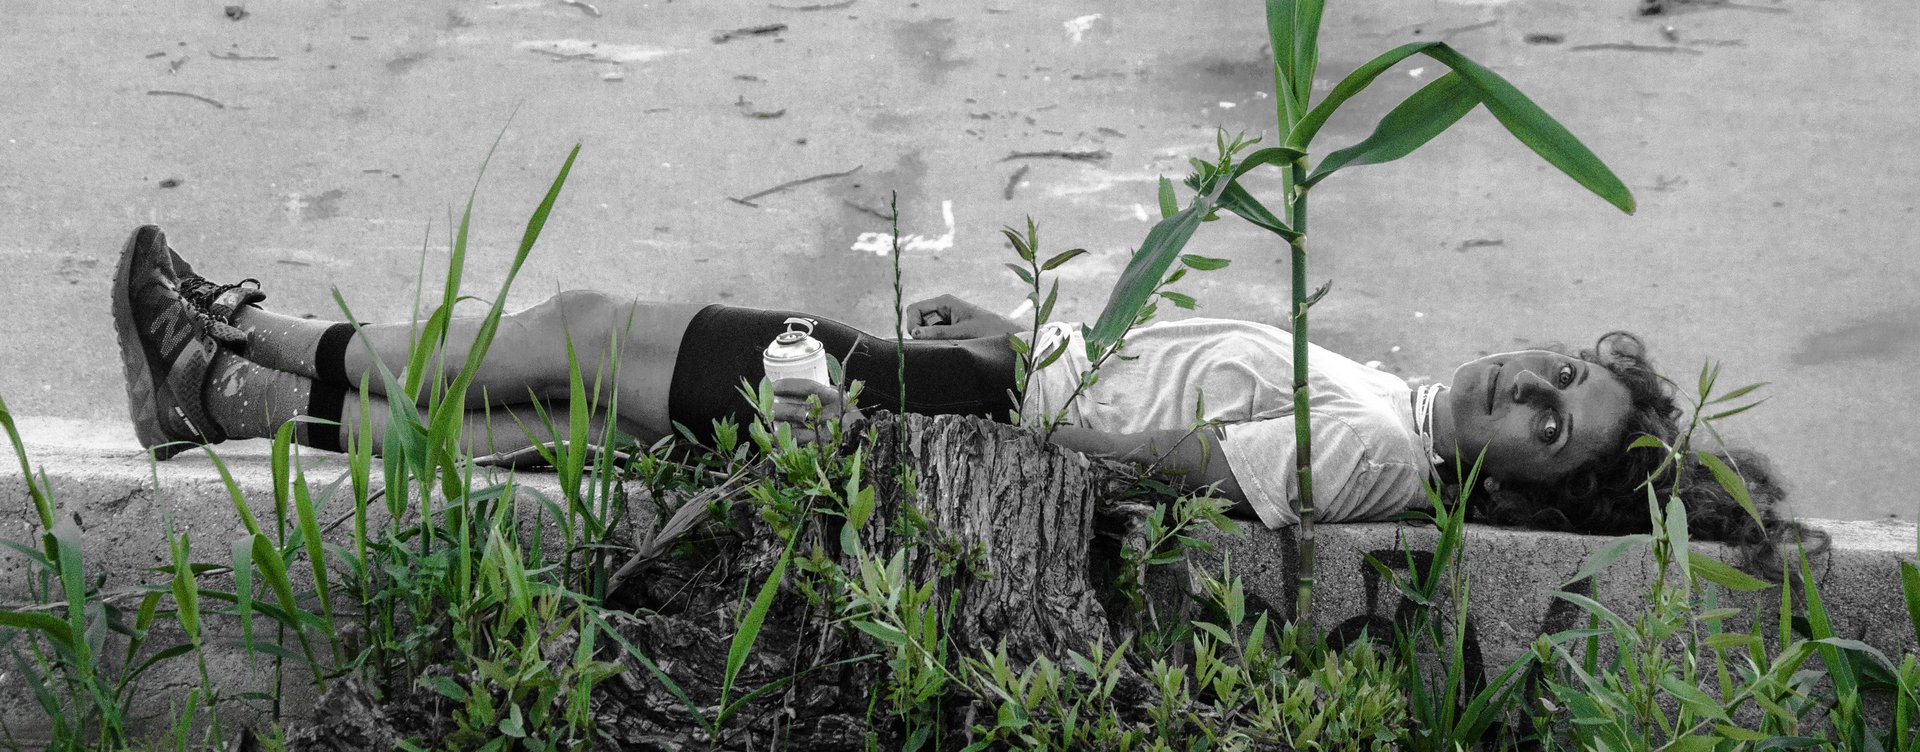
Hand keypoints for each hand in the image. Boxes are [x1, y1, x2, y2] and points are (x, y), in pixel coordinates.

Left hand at [770, 378, 863, 445]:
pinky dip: (787, 442)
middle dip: (778, 409)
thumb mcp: (841, 399)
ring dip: (779, 426)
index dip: (788, 385)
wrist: (864, 440)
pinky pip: (800, 446)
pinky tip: (779, 438)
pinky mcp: (824, 449)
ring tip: (771, 421)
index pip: (808, 388)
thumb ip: (823, 393)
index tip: (774, 385)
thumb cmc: (849, 417)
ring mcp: (828, 435)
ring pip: (796, 431)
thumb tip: (791, 386)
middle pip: (799, 411)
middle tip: (767, 407)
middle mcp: (833, 415)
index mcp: (836, 398)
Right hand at [904, 294, 1021, 339]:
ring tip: (945, 347)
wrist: (1009, 336)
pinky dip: (936, 343)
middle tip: (932, 345)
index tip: (919, 338)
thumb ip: (938, 333)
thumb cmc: (989, 329)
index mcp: (945, 302)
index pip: (915, 309)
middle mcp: (943, 309)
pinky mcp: (951, 330)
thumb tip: (915, 334)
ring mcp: (946, 320)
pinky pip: (935, 336)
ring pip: (925, 330)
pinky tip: (948, 349)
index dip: (912, 324)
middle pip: (917, 320)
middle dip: (920, 334)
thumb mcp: (962, 332)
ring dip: (929, 340)